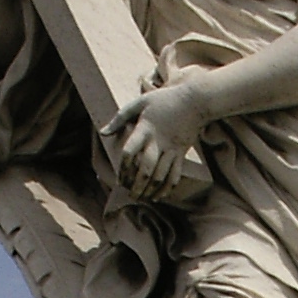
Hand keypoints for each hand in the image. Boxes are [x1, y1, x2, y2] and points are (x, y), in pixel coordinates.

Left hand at [104, 75, 210, 200]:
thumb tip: (103, 133)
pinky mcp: (181, 153)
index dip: (123, 168)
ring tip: (142, 198)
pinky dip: (167, 188)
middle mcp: (158, 142)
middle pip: (145, 170)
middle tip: (130, 195)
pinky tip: (158, 196)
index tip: (119, 179)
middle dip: (137, 186)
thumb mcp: (139, 103)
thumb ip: (119, 118)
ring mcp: (171, 149)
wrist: (195, 101)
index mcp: (145, 130)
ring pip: (160, 176)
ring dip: (150, 190)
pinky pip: (174, 175)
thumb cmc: (164, 100)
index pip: (130, 152)